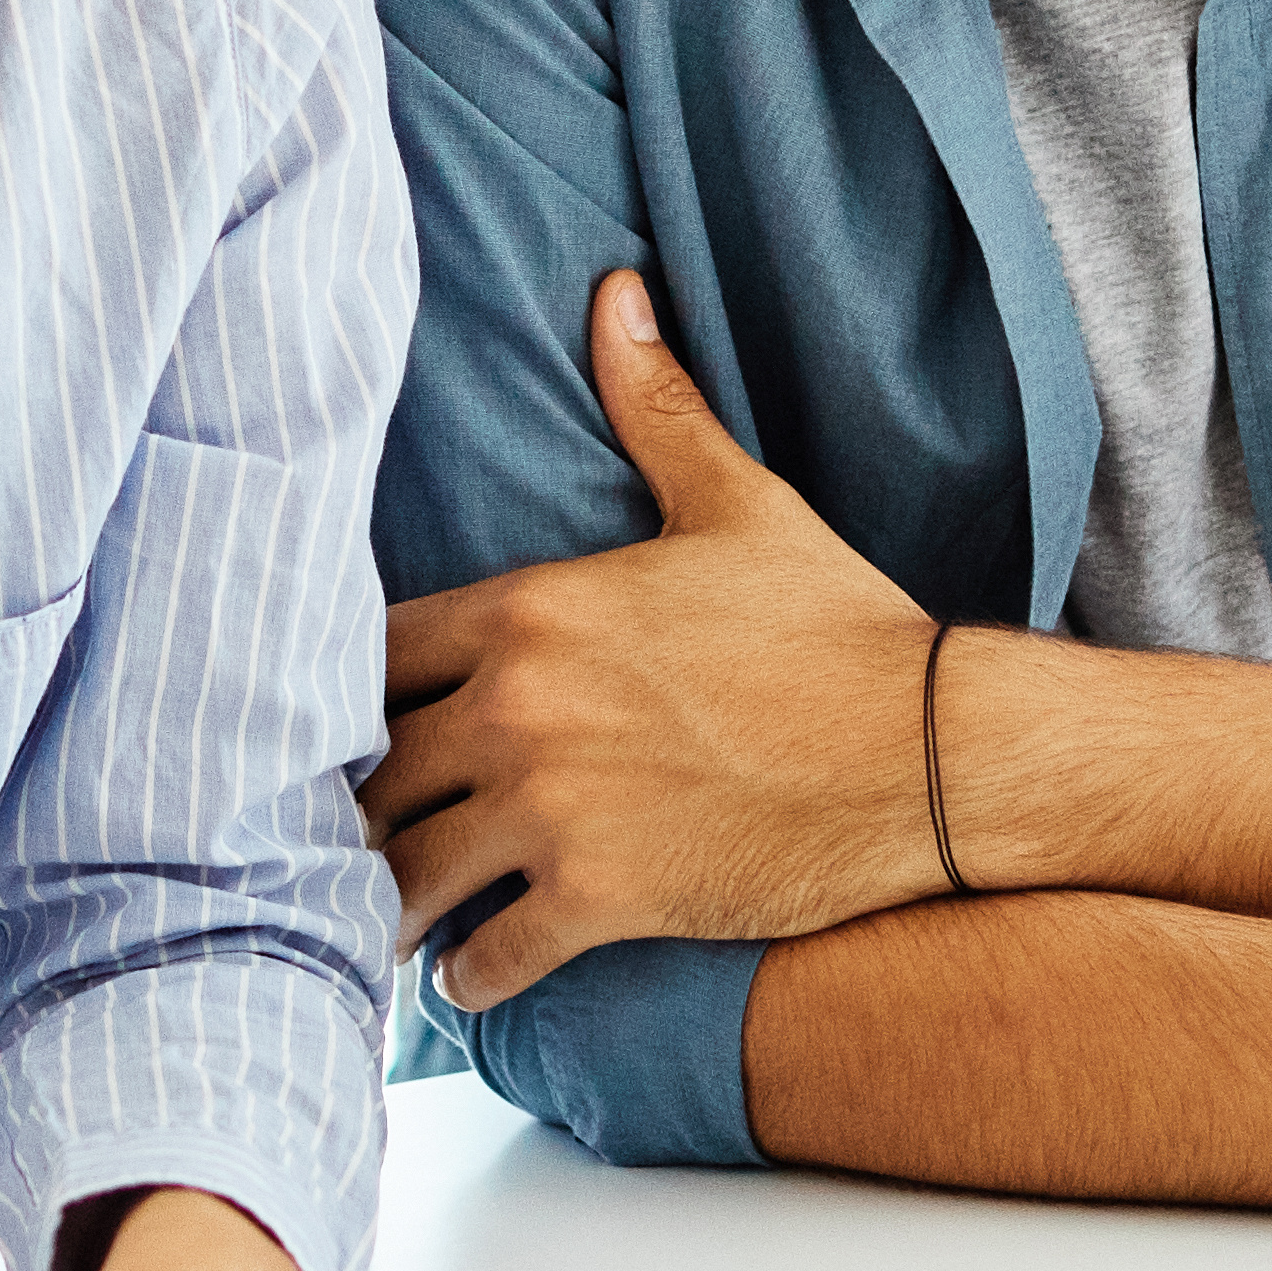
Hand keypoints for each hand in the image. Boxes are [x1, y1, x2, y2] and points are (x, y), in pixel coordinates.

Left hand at [372, 270, 938, 1001]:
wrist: (930, 750)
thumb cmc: (837, 627)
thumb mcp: (736, 505)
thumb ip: (654, 406)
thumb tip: (616, 292)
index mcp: (532, 610)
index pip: (373, 652)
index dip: (345, 693)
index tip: (346, 725)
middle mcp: (520, 708)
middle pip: (368, 771)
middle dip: (353, 807)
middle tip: (340, 836)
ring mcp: (555, 809)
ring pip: (406, 876)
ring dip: (390, 901)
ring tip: (386, 916)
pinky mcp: (602, 900)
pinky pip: (486, 961)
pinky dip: (467, 978)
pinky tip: (471, 973)